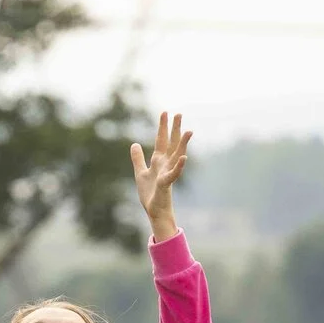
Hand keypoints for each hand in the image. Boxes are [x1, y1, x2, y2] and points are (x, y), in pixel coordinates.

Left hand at [131, 112, 192, 235]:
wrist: (154, 210)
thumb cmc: (150, 193)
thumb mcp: (140, 172)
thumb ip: (138, 158)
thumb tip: (134, 144)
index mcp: (158, 161)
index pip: (161, 140)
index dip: (162, 127)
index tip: (165, 112)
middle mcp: (165, 164)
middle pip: (171, 143)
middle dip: (174, 129)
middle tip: (179, 114)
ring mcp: (168, 173)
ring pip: (177, 155)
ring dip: (183, 144)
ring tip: (189, 131)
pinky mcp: (166, 183)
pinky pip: (174, 174)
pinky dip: (179, 166)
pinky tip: (184, 157)